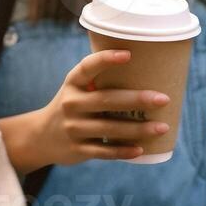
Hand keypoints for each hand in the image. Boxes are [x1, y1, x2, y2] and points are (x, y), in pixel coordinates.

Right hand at [36, 49, 171, 164]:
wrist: (42, 136)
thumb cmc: (72, 106)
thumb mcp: (76, 89)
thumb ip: (99, 82)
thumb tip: (145, 71)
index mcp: (72, 83)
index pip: (87, 67)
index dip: (106, 59)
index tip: (129, 54)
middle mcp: (71, 103)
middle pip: (106, 100)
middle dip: (136, 99)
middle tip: (163, 98)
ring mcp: (74, 127)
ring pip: (110, 129)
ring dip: (138, 129)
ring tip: (163, 127)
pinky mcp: (78, 149)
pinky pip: (105, 151)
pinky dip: (124, 151)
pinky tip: (141, 149)